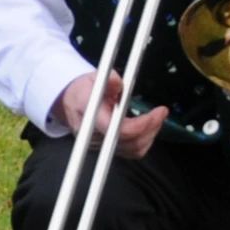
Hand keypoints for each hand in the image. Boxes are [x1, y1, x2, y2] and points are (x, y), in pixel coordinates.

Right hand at [55, 68, 169, 160]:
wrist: (68, 103)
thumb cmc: (81, 91)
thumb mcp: (92, 77)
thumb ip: (107, 79)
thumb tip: (118, 83)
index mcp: (91, 117)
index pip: (119, 130)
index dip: (142, 125)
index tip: (156, 112)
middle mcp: (95, 136)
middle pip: (130, 143)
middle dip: (151, 128)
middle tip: (161, 112)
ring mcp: (101, 146)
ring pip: (134, 150)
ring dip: (150, 135)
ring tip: (157, 118)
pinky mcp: (108, 149)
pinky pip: (132, 152)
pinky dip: (144, 140)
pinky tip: (148, 128)